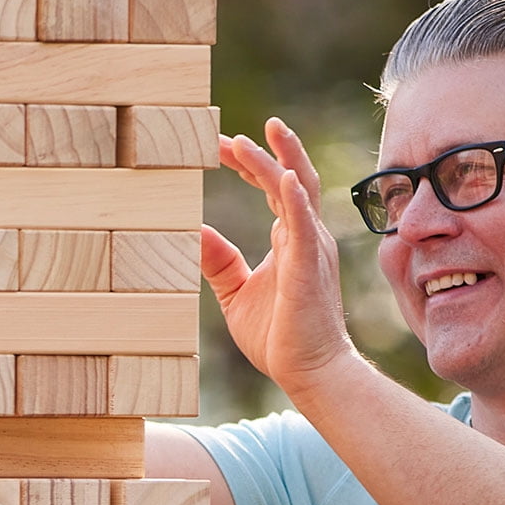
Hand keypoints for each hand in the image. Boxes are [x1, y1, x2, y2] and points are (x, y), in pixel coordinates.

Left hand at [204, 119, 359, 399]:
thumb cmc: (278, 335)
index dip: (250, 163)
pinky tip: (283, 177)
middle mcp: (304, 236)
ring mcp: (310, 248)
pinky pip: (304, 226)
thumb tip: (194, 231)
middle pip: (288, 177)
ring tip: (261, 134)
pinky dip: (294, 199)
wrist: (307, 370)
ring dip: (280, 160)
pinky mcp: (309, 267)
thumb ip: (218, 260)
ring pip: (299, 190)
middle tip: (228, 134)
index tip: (220, 145)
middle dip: (261, 151)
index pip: (272, 187)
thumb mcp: (235, 292)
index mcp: (289, 238)